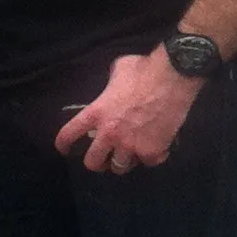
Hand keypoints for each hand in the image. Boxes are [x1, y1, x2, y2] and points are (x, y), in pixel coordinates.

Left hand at [53, 47, 203, 174]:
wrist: (173, 76)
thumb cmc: (144, 69)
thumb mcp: (117, 70)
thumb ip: (110, 86)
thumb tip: (111, 89)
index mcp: (97, 112)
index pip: (69, 134)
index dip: (63, 144)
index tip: (64, 150)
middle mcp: (109, 133)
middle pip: (92, 162)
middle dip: (97, 162)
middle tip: (104, 158)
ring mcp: (131, 145)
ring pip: (119, 168)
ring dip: (123, 161)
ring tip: (130, 155)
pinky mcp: (151, 152)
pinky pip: (147, 163)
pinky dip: (151, 157)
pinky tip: (156, 147)